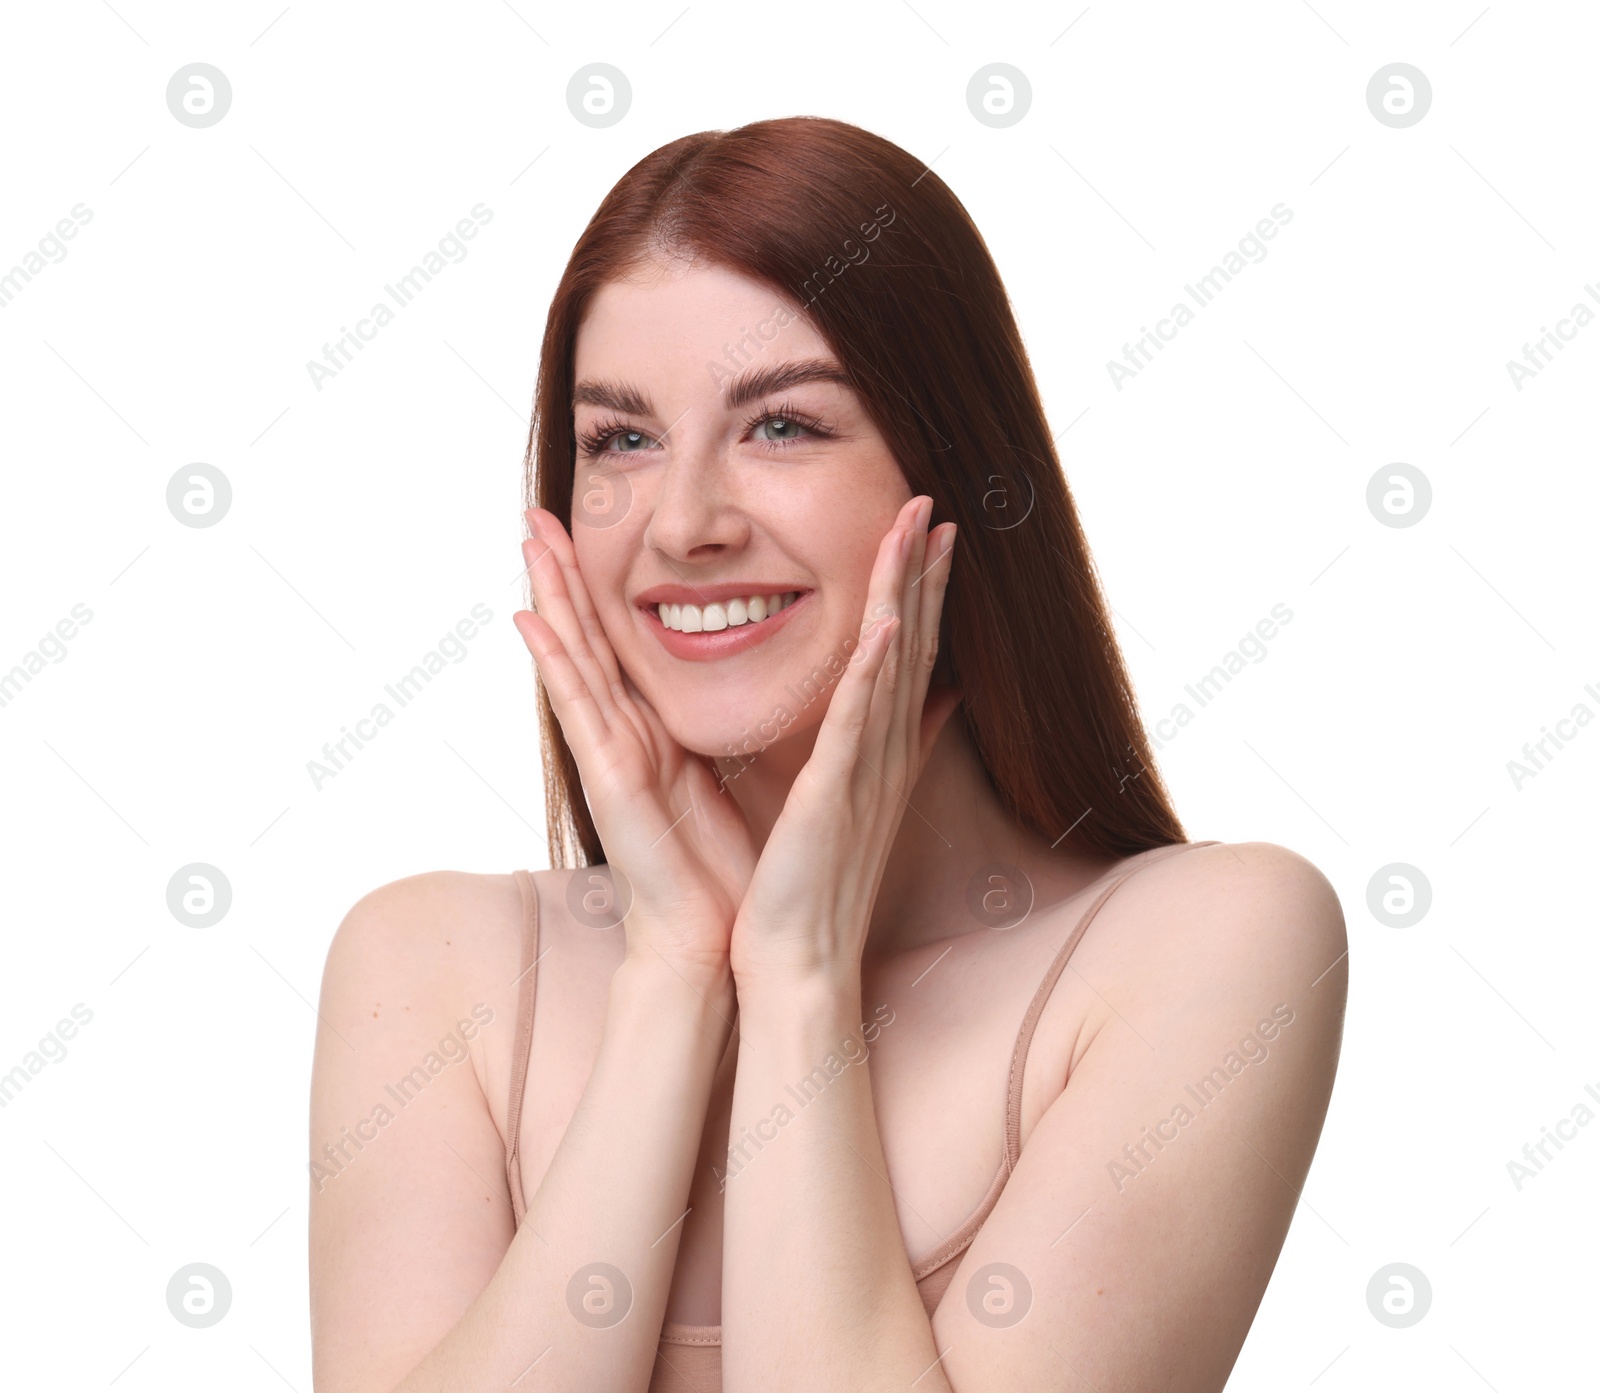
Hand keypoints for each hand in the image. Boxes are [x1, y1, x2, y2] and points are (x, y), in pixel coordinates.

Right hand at [513, 508, 756, 978]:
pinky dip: (553, 663)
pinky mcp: (610, 779)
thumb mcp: (726, 775)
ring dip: (550, 595)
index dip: (600, 586)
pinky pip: (578, 708)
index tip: (588, 527)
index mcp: (652, 730)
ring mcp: (610, 753)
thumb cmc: (722, 866)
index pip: (620, 643)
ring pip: (575, 657)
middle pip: (588, 636)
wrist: (713, 934)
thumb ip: (716, 732)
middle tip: (537, 510)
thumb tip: (744, 690)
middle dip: (563, 572)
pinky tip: (528, 618)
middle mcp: (623, 733)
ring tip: (527, 537)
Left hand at [727, 495, 960, 987]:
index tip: (934, 531)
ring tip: (916, 531)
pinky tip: (888, 624)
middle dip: (923, 572)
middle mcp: (884, 752)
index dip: (924, 590)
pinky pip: (855, 723)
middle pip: (913, 645)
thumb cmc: (813, 884)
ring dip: (905, 596)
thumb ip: (885, 748)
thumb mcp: (854, 802)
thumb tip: (925, 704)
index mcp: (881, 750)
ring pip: (890, 667)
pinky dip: (873, 672)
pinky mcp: (834, 794)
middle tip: (934, 504)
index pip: (910, 655)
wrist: (796, 958)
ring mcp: (865, 771)